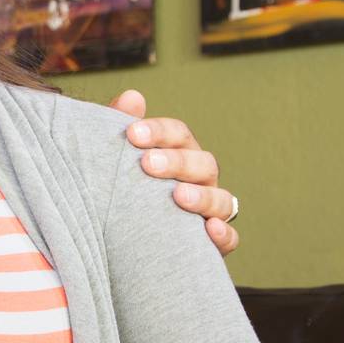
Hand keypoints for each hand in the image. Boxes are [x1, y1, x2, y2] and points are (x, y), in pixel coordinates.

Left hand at [109, 89, 238, 255]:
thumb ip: (120, 129)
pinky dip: (224, 234)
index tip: (132, 133)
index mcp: (179, 155)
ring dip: (202, 196)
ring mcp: (209, 212)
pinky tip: (210, 229)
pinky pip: (229, 238)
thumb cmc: (119, 191)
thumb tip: (132, 97)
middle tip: (147, 164)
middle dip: (177, 162)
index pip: (179, 135)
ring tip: (178, 195)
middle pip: (202, 163)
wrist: (115, 242)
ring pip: (221, 199)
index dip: (159, 131)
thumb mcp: (114, 161)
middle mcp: (199, 181)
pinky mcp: (211, 245)